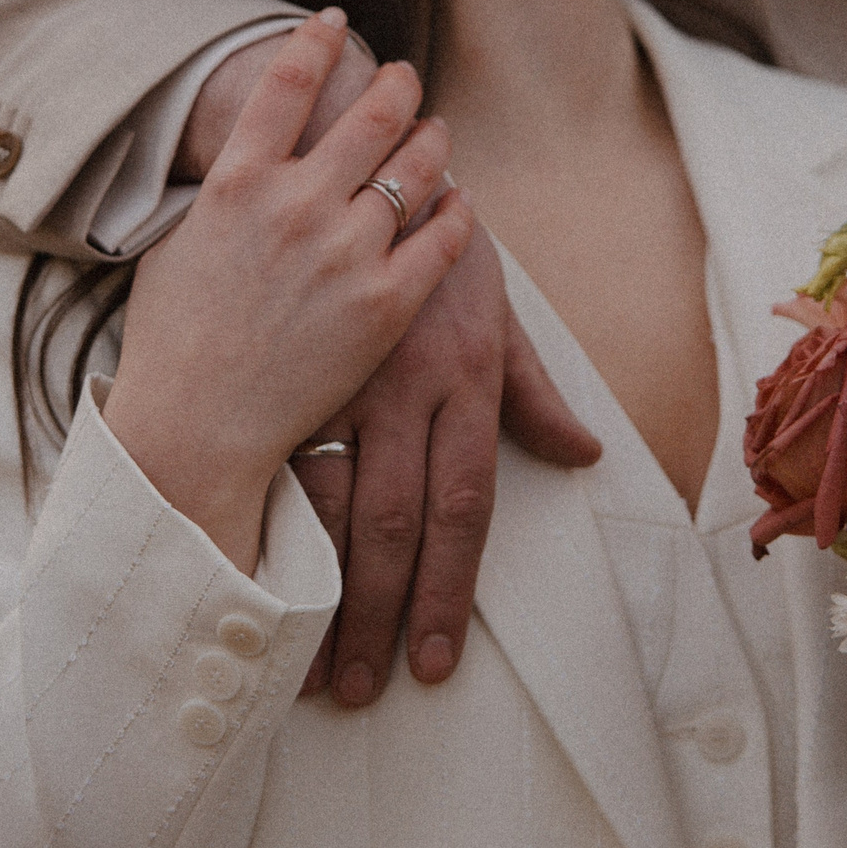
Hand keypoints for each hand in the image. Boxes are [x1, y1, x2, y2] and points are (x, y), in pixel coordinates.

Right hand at [104, 11, 473, 571]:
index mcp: (236, 183)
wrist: (193, 429)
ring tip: (434, 132)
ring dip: (431, 138)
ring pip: (414, 165)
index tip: (334, 22)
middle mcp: (295, 205)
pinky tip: (457, 202)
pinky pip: (444, 236)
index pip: (288, 83)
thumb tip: (245, 160)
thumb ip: (223, 193)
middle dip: (395, 85)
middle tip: (404, 78)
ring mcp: (344, 254)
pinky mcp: (386, 305)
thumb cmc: (173, 342)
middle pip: (369, 114)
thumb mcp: (179, 243)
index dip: (317, 42)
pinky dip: (456, 210)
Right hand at [289, 224, 603, 705]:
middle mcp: (409, 385)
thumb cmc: (440, 245)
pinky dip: (275, 528)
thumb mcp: (498, 314)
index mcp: (469, 378)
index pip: (466, 507)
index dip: (452, 592)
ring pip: (336, 506)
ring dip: (325, 593)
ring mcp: (344, 376)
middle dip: (385, 617)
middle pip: (400, 524)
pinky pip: (282, 461)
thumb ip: (534, 392)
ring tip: (313, 665)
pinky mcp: (292, 364)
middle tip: (368, 690)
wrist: (363, 157)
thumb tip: (584, 455)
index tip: (436, 663)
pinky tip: (262, 582)